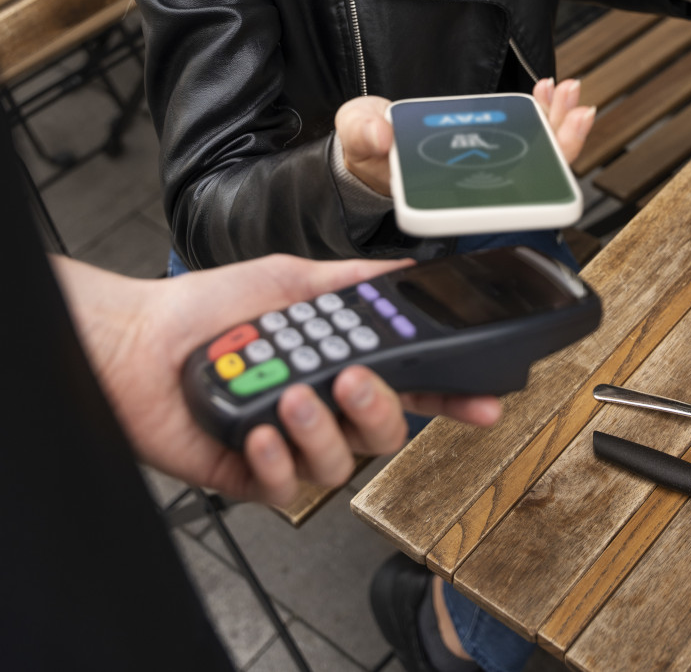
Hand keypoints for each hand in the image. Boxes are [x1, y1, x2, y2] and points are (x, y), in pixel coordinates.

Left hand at [54, 253, 500, 507]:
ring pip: (341, 463)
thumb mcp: (290, 278)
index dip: (451, 396)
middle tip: (352, 377)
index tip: (485, 400)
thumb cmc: (206, 309)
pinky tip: (257, 429)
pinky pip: (286, 488)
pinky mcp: (252, 477)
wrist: (138, 342)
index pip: (409, 384)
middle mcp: (322, 408)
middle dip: (378, 408)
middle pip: (385, 431)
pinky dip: (275, 458)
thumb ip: (352, 279)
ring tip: (288, 396)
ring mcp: (289, 446)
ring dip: (319, 428)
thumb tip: (406, 270)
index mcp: (339, 363)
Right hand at [336, 81, 595, 192]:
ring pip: (536, 154)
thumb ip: (363, 135)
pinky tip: (549, 90)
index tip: (551, 146)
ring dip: (558, 122)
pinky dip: (542, 112)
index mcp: (449, 194)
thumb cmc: (366, 148)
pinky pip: (525, 133)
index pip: (502, 197)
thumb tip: (382, 134)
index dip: (534, 177)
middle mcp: (476, 183)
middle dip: (560, 140)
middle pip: (533, 174)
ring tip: (570, 91)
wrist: (368, 142)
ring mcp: (486, 162)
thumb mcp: (357, 138)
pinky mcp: (489, 141)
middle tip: (576, 107)